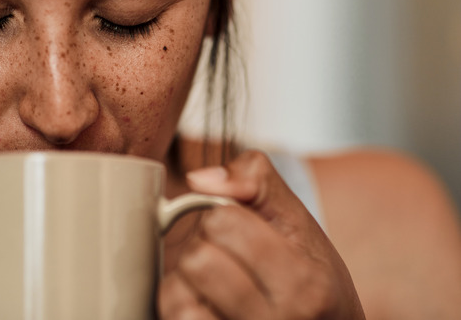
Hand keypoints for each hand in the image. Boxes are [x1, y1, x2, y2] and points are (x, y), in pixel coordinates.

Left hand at [158, 150, 365, 318]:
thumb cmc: (311, 278)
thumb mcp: (300, 222)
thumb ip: (257, 180)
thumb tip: (199, 179)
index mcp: (304, 284)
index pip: (223, 222)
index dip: (224, 216)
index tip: (243, 231)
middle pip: (197, 259)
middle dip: (204, 246)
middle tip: (229, 258)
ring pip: (176, 294)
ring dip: (187, 280)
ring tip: (217, 283)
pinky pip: (173, 317)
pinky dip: (182, 304)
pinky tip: (207, 304)